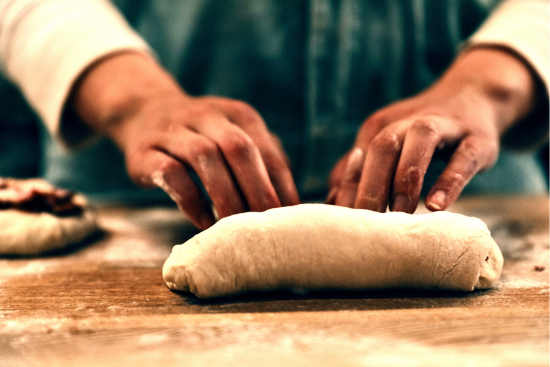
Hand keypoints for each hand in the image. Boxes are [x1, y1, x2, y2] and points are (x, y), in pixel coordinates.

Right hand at [69, 52, 299, 228]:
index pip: (265, 148)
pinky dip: (191, 200)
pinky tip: (203, 221)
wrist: (143, 111)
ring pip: (204, 156)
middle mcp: (206, 115)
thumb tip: (291, 203)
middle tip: (265, 221)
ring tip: (235, 224)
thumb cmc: (202, 136)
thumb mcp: (233, 135)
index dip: (280, 183)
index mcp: (236, 114)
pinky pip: (170, 173)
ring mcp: (172, 130)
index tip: (289, 215)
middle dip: (256, 188)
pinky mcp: (144, 152)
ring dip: (224, 194)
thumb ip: (261, 159)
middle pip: (237, 147)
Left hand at [328, 47, 538, 212]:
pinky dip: (449, 182)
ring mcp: (445, 126)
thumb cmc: (419, 135)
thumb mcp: (387, 145)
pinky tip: (437, 206)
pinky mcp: (477, 140)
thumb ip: (358, 170)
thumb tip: (331, 201)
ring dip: (405, 178)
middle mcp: (408, 121)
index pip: (358, 158)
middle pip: (382, 147)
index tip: (342, 222)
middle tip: (366, 222)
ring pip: (419, 141)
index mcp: (381, 126)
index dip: (348, 190)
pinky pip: (463, 159)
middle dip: (371, 185)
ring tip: (399, 212)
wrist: (473, 96)